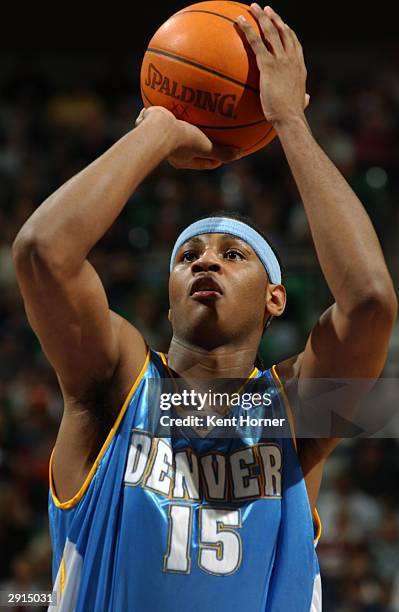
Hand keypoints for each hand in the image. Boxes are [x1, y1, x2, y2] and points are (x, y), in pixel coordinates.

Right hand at [135, 106, 240, 169]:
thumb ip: (222, 152)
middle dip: (203, 138)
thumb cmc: (182, 140)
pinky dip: (175, 101)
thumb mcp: (206, 147)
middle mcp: (171, 149)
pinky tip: (184, 89)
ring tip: (197, 108)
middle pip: (192, 145)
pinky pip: (168, 109)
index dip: (218, 158)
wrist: (155, 127)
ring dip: (188, 119)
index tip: (228, 150)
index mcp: (182, 160)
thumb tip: (240, 154)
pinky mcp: (155, 119)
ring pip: (179, 126)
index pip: (205, 162)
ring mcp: (161, 133)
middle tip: (215, 130)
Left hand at [236, 5, 309, 124]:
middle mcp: (292, 59)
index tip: (283, 24)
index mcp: (299, 67)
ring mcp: (281, 60)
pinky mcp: (268, 65)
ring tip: (253, 7)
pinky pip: (256, 43)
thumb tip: (307, 99)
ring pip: (271, 32)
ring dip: (262, 17)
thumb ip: (303, 98)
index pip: (294, 44)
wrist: (290, 118)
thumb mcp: (301, 103)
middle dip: (275, 18)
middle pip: (283, 32)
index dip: (288, 32)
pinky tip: (240, 21)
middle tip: (266, 9)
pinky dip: (248, 29)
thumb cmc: (293, 115)